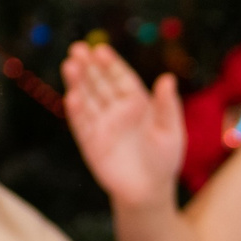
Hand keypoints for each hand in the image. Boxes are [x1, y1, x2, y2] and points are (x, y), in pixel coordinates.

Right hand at [63, 42, 185, 211]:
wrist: (149, 192)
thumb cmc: (164, 160)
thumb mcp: (171, 131)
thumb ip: (168, 106)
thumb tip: (167, 78)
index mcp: (137, 104)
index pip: (121, 78)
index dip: (111, 64)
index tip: (101, 49)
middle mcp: (116, 111)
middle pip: (100, 83)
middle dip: (89, 66)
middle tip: (78, 48)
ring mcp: (102, 125)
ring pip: (87, 99)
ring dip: (78, 82)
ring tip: (69, 64)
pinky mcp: (90, 143)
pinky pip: (81, 124)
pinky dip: (76, 110)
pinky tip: (71, 95)